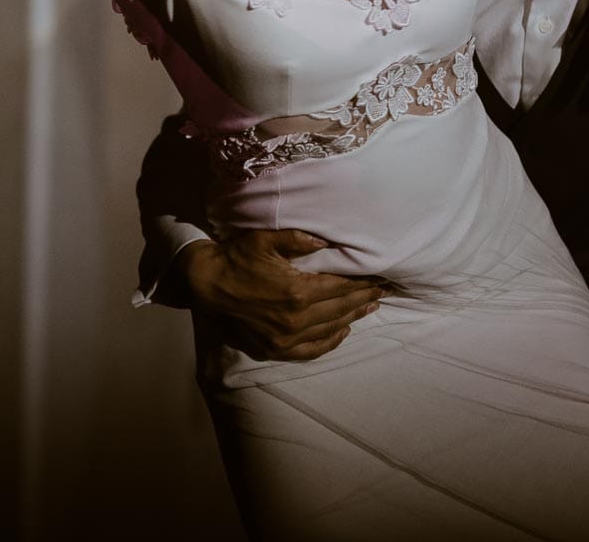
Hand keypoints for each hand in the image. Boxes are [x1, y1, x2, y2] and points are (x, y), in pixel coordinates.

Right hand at [176, 230, 385, 361]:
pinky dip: (331, 341)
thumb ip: (299, 239)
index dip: (363, 283)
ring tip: (369, 308)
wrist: (206, 284)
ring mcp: (285, 338)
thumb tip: (329, 241)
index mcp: (297, 291)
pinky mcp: (275, 349)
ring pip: (330, 329)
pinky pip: (312, 349)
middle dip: (364, 299)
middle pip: (340, 308)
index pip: (341, 288)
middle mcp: (295, 319)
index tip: (379, 278)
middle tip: (383, 291)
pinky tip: (343, 330)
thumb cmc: (236, 257)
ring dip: (353, 318)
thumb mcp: (265, 239)